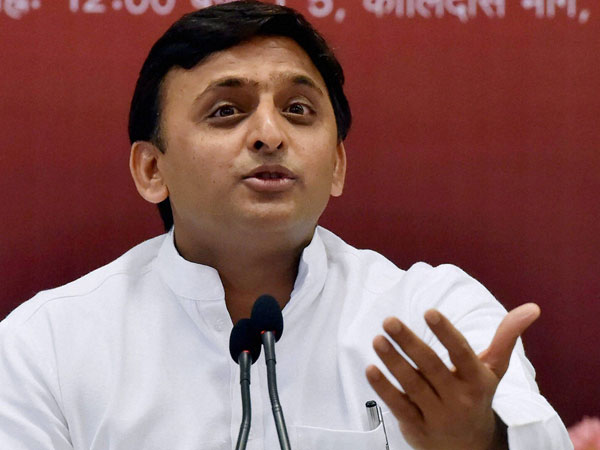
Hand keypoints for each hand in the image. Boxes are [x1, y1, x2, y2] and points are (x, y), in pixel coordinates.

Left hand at [366, 303, 540, 449]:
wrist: (471, 448)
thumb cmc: (478, 396)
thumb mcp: (494, 370)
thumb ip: (506, 337)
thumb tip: (532, 307)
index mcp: (477, 380)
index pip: (461, 353)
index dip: (446, 332)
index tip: (429, 311)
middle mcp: (458, 398)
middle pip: (431, 367)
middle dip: (409, 343)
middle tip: (389, 320)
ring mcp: (437, 415)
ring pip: (412, 385)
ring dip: (393, 362)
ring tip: (377, 339)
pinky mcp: (417, 427)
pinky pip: (399, 406)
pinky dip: (383, 388)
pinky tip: (370, 368)